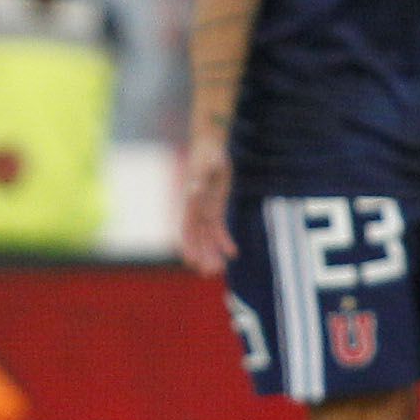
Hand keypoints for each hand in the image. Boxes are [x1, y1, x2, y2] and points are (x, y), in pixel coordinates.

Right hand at [178, 134, 232, 273]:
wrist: (211, 146)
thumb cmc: (207, 154)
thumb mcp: (206, 166)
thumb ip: (200, 180)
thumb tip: (194, 192)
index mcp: (190, 203)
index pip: (187, 230)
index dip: (188, 246)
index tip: (191, 262)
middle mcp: (195, 209)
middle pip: (197, 238)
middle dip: (202, 255)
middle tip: (209, 273)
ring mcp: (205, 209)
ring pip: (207, 237)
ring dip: (212, 253)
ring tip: (220, 269)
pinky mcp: (216, 207)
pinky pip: (219, 229)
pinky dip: (224, 241)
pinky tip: (233, 253)